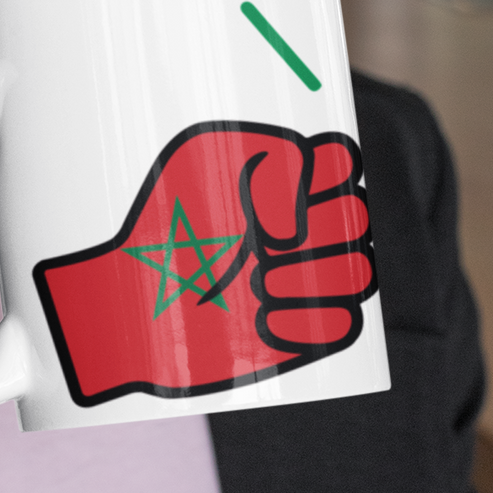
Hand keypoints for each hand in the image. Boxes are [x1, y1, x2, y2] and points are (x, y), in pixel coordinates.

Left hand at [35, 122, 374, 403]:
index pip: (343, 162)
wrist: (132, 291)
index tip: (286, 186)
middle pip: (357, 218)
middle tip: (258, 242)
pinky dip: (309, 324)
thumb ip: (265, 158)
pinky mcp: (304, 333)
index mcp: (285, 176)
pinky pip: (344, 326)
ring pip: (360, 272)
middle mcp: (305, 225)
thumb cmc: (162, 218)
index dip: (327, 172)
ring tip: (252, 282)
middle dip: (315, 230)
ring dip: (305, 279)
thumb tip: (292, 230)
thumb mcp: (200, 158)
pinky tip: (260, 320)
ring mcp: (308, 279)